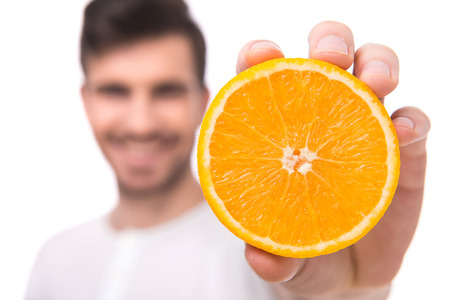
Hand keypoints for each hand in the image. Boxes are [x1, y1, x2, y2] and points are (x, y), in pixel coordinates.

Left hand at [236, 21, 429, 299]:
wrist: (348, 272)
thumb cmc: (303, 249)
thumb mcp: (283, 259)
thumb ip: (270, 258)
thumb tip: (261, 259)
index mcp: (280, 130)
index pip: (264, 80)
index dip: (261, 56)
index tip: (262, 55)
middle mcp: (321, 119)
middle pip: (326, 57)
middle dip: (329, 43)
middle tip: (329, 59)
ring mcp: (364, 129)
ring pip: (375, 70)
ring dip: (377, 63)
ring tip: (376, 83)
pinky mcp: (403, 151)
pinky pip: (415, 121)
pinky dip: (413, 119)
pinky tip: (405, 130)